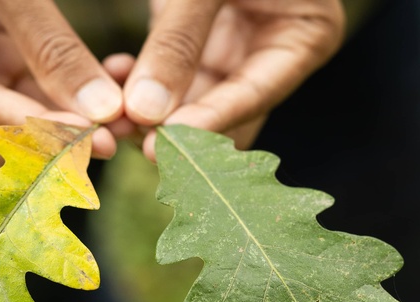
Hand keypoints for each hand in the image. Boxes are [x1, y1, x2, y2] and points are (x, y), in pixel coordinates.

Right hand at [0, 0, 124, 165]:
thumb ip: (50, 44)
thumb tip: (103, 111)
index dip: (37, 129)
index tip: (93, 139)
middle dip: (56, 138)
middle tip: (115, 139)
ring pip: (21, 122)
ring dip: (73, 125)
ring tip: (124, 124)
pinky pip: (36, 97)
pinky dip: (74, 100)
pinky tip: (113, 97)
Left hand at [123, 0, 345, 158]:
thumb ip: (178, 40)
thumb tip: (146, 113)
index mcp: (305, 34)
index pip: (253, 95)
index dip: (206, 124)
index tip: (159, 149)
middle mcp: (276, 50)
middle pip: (228, 109)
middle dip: (177, 126)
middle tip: (128, 139)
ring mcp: (242, 46)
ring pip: (197, 99)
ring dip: (154, 110)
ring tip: (113, 116)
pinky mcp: (208, 39)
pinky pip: (176, 74)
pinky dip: (145, 79)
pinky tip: (116, 73)